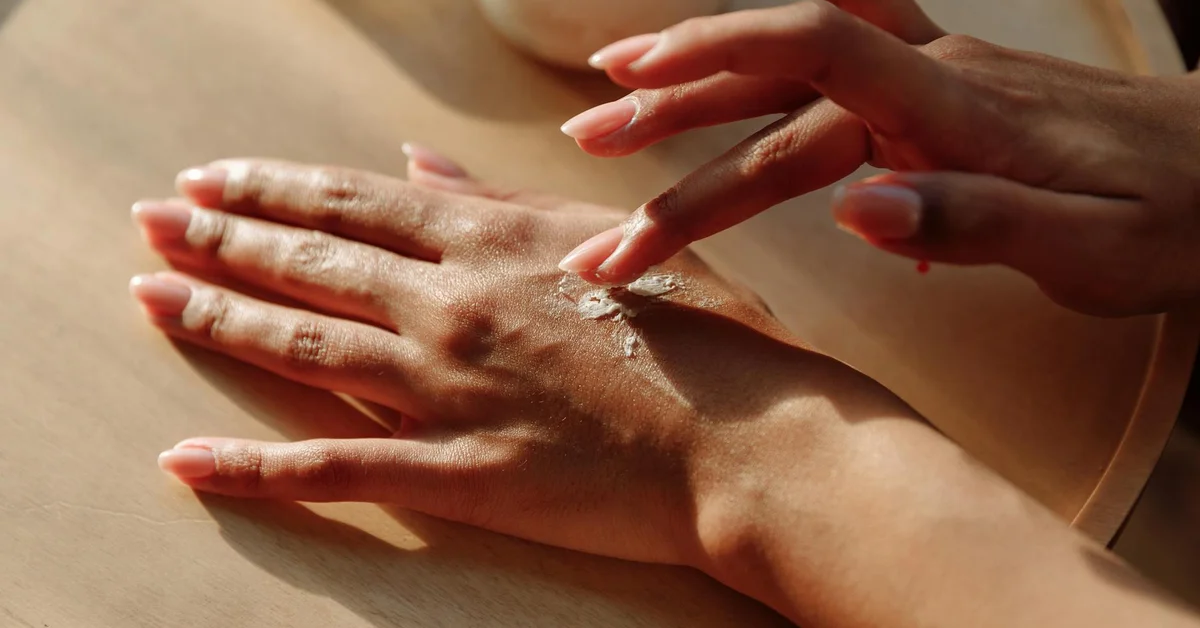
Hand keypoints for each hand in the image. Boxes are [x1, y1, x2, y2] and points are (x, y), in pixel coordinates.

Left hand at [130, 148, 908, 579]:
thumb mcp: (607, 237)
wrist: (750, 438)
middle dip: (219, 237)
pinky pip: (334, 469)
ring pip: (303, 347)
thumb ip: (500, 201)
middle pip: (310, 262)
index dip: (271, 186)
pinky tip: (184, 462)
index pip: (353, 203)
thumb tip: (415, 163)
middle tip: (150, 221)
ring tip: (147, 297)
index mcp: (494, 242)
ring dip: (215, 319)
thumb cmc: (701, 336)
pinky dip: (251, 469)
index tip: (211, 177)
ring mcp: (449, 390)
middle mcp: (454, 305)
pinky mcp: (460, 474)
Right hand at [558, 0, 1199, 315]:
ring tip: (622, 101)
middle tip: (587, 136)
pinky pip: (838, 77)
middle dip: (675, 106)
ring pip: (796, 75)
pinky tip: (743, 108)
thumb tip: (858, 206)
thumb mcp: (1092, 248)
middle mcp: (931, 80)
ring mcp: (936, 84)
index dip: (715, 57)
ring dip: (705, 91)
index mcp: (954, 109)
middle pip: (779, 72)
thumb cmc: (1174, 220)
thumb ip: (975, 223)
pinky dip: (773, 86)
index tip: (629, 87)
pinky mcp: (943, 101)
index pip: (813, 51)